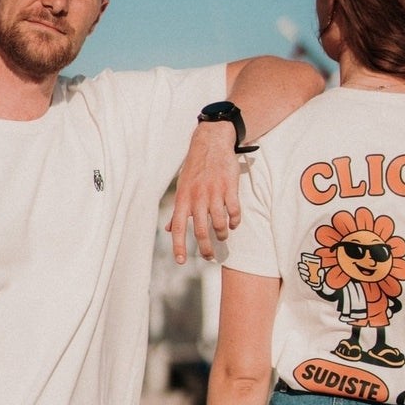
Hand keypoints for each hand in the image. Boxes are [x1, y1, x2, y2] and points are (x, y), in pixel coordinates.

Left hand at [168, 123, 240, 263]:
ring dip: (222, 234)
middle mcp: (197, 197)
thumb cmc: (195, 169)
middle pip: (200, 231)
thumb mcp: (182, 188)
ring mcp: (214, 192)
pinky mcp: (230, 187)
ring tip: (222, 236)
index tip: (182, 262)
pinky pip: (234, 211)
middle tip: (209, 256)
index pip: (178, 228)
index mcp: (183, 199)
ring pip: (219, 223)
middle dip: (206, 248)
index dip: (179, 247)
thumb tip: (169, 229)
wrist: (211, 142)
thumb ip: (177, 210)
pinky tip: (234, 223)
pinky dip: (235, 221)